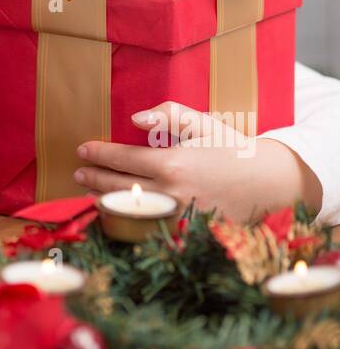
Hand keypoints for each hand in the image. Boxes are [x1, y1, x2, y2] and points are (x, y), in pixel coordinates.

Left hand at [73, 100, 322, 221]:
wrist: (269, 183)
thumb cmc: (234, 149)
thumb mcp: (203, 124)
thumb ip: (169, 116)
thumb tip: (136, 119)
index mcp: (173, 164)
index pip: (122, 159)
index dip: (98, 153)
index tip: (82, 149)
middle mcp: (171, 194)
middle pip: (118, 187)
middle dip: (94, 178)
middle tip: (78, 171)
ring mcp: (177, 218)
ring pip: (129, 211)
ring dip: (105, 200)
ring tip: (90, 190)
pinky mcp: (185, 233)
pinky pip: (147, 226)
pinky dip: (128, 218)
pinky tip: (117, 211)